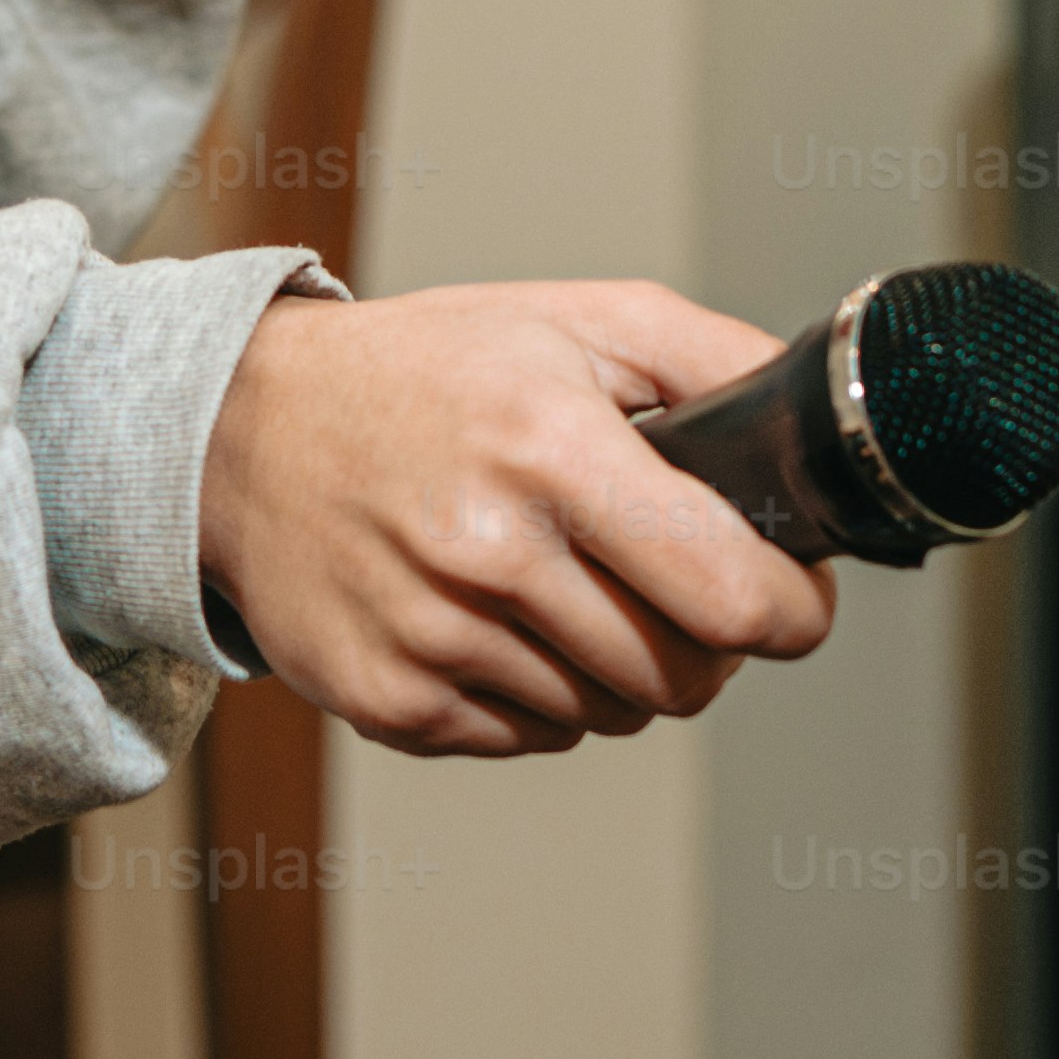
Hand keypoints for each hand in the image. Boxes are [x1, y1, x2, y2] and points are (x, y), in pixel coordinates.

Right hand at [194, 282, 842, 755]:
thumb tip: (819, 434)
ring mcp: (431, 638)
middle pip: (682, 676)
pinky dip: (539, 692)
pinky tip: (497, 619)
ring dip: (618, 666)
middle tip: (669, 583)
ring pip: (611, 715)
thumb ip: (720, 361)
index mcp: (550, 447)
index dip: (791, 612)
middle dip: (706, 641)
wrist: (240, 427)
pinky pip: (532, 738)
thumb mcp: (581, 320)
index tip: (791, 598)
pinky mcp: (389, 702)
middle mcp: (487, 551)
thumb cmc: (428, 370)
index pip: (733, 597)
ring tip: (565, 585)